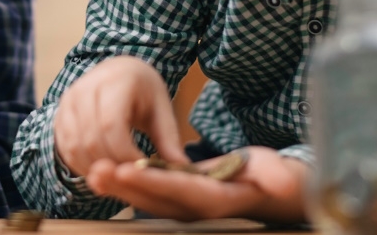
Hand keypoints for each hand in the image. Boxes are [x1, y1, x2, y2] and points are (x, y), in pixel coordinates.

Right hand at [54, 55, 186, 176]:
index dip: (125, 155)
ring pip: (75, 147)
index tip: (142, 171)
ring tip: (116, 179)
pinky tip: (100, 172)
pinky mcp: (59, 114)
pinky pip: (65, 148)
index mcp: (116, 81)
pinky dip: (81, 165)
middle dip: (111, 166)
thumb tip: (182, 169)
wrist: (117, 70)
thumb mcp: (161, 109)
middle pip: (91, 140)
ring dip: (94, 169)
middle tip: (130, 181)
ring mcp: (68, 101)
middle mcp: (85, 88)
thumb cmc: (143, 90)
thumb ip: (168, 139)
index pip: (112, 126)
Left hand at [86, 147, 307, 222]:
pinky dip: (123, 184)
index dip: (153, 180)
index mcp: (216, 200)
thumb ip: (278, 177)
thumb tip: (284, 182)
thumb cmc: (273, 177)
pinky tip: (100, 173)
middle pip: (154, 198)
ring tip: (92, 171)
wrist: (267, 191)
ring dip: (118, 187)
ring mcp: (182, 206)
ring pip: (144, 198)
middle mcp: (195, 208)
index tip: (126, 168)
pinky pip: (145, 193)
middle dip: (125, 185)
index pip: (180, 189)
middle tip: (97, 169)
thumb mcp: (279, 173)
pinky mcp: (174, 199)